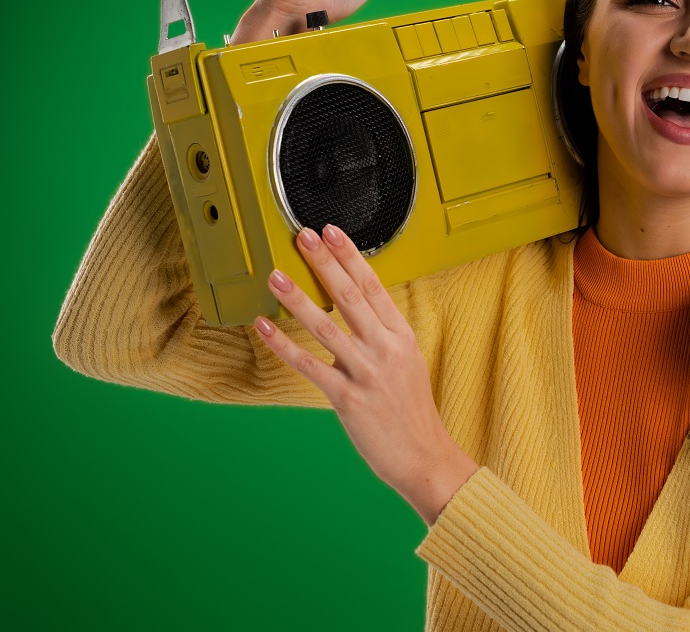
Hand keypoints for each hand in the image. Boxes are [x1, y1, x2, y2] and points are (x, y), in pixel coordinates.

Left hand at [253, 224, 477, 524]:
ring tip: (275, 276)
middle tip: (302, 236)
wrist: (424, 457)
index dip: (350, 256)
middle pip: (350, 296)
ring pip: (327, 328)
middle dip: (324, 263)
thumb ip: (384, 337)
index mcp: (401, 337)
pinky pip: (310, 367)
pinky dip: (284, 346)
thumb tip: (358, 311)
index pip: (373, 286)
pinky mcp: (348, 399)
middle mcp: (385, 349)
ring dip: (298, 299)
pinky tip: (264, 328)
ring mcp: (367, 373)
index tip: (332, 232)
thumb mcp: (408, 364)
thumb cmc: (412, 413)